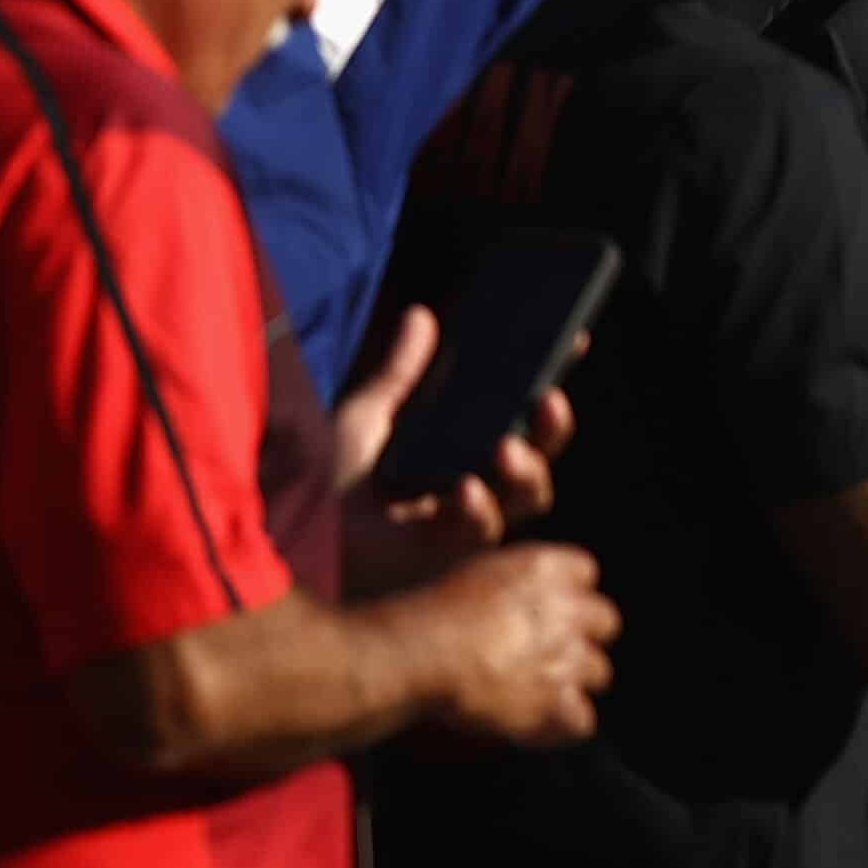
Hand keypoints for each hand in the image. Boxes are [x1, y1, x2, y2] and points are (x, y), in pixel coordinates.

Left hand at [337, 305, 579, 541]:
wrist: (295, 531)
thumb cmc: (327, 482)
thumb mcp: (368, 416)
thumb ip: (400, 373)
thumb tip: (423, 316)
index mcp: (465, 455)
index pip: (523, 419)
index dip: (548, 383)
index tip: (571, 341)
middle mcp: (477, 487)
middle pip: (539, 459)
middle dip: (553, 429)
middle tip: (548, 399)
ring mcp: (465, 521)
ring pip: (528, 498)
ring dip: (527, 471)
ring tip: (508, 447)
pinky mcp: (444, 551)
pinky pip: (480, 530)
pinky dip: (479, 506)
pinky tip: (466, 487)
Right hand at [417, 542, 618, 746]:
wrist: (422, 653)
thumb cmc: (432, 613)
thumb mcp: (477, 572)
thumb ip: (515, 580)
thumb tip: (521, 598)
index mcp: (547, 568)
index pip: (584, 571)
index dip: (568, 592)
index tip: (545, 607)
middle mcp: (569, 610)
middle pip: (605, 621)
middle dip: (582, 637)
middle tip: (548, 652)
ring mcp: (568, 658)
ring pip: (598, 672)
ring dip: (572, 681)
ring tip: (535, 691)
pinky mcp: (557, 703)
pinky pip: (582, 721)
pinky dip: (563, 725)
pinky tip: (538, 724)